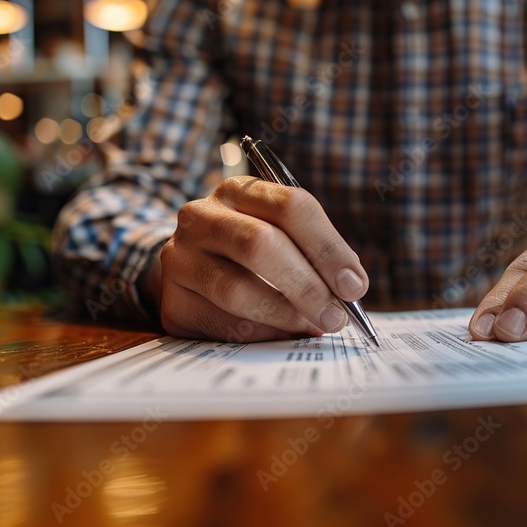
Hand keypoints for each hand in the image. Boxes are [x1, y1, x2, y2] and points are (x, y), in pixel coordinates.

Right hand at [146, 176, 368, 340]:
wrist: (190, 268)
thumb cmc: (249, 252)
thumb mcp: (280, 236)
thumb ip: (313, 255)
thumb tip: (349, 292)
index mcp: (240, 191)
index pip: (291, 207)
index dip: (328, 248)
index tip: (354, 285)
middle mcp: (203, 216)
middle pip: (260, 245)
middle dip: (306, 286)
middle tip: (336, 317)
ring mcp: (181, 258)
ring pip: (236, 289)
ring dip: (284, 315)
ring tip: (310, 327)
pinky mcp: (172, 301)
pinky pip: (220, 323)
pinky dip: (259, 334)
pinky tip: (279, 336)